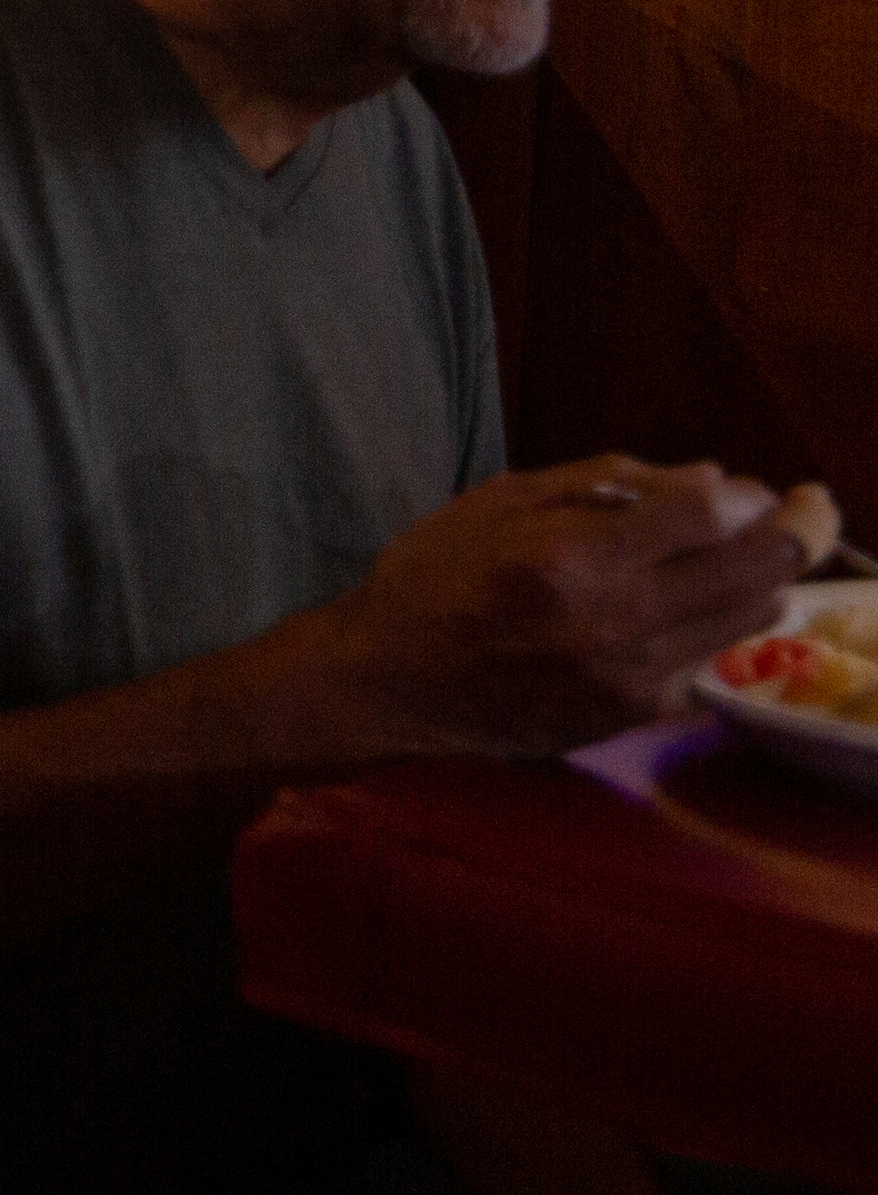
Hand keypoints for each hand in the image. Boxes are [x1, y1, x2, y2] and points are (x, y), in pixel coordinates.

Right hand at [316, 457, 828, 754]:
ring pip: (750, 619)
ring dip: (766, 580)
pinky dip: (720, 630)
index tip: (755, 488)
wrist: (390, 682)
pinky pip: (713, 664)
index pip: (707, 514)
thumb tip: (713, 480)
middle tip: (805, 511)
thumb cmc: (434, 575)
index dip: (750, 495)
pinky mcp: (634, 714)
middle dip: (796, 531)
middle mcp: (611, 619)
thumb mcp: (501, 499)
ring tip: (753, 558)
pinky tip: (699, 612)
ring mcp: (630, 675)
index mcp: (570, 554)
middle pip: (756, 568)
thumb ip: (606, 481)